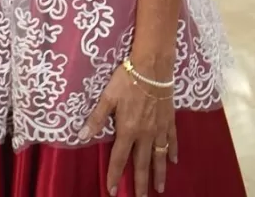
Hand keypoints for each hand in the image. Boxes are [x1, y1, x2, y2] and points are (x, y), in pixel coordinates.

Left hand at [81, 65, 176, 195]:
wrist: (152, 69)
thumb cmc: (126, 81)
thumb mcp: (107, 98)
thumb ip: (96, 118)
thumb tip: (82, 135)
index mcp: (128, 130)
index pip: (119, 158)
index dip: (114, 174)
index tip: (112, 190)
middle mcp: (145, 134)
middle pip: (142, 163)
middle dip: (141, 183)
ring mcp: (159, 129)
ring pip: (159, 157)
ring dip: (159, 173)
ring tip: (160, 188)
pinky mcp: (169, 121)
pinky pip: (171, 141)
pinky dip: (172, 152)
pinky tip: (172, 160)